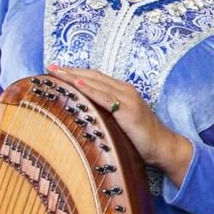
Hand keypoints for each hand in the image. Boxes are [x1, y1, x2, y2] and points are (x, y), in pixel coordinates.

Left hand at [47, 65, 193, 183]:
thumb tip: (82, 114)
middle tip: (50, 67)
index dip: (75, 71)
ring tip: (57, 72)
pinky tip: (77, 83)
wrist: (163, 146)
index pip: (94, 77)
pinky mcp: (128, 111)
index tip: (56, 69)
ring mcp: (128, 99)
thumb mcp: (120, 121)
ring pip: (96, 83)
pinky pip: (105, 97)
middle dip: (70, 71)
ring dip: (74, 76)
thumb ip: (104, 113)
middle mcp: (125, 90)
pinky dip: (90, 89)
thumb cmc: (141, 137)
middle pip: (92, 76)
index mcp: (122, 91)